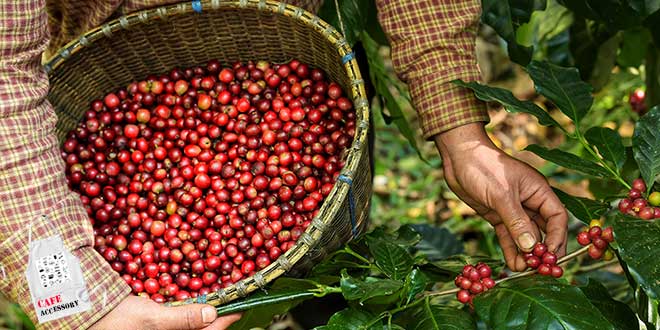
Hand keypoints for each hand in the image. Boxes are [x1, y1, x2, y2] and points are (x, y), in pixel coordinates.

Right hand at [90, 295, 240, 329]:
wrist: (80, 314)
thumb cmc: (112, 319)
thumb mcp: (150, 317)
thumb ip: (182, 318)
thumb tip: (211, 312)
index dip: (223, 323)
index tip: (238, 309)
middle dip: (214, 320)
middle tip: (230, 306)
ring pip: (187, 328)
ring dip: (201, 317)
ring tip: (215, 303)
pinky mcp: (151, 329)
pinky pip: (174, 324)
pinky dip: (185, 315)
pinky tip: (190, 305)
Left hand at [434, 123, 567, 270]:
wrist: (459, 157)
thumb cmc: (484, 167)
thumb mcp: (502, 195)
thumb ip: (517, 221)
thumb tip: (532, 247)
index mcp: (538, 191)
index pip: (557, 217)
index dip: (557, 237)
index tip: (551, 256)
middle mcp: (530, 202)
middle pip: (544, 230)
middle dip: (543, 250)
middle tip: (540, 269)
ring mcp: (513, 210)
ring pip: (525, 236)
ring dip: (525, 253)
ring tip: (524, 271)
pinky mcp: (498, 215)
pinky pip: (509, 236)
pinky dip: (511, 250)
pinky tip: (512, 264)